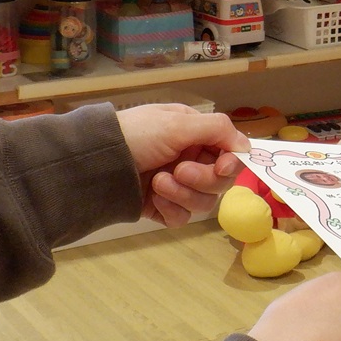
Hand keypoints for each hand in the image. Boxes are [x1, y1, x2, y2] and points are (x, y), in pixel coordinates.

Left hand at [116, 104, 249, 226]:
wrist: (94, 164)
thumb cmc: (136, 135)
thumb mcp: (176, 123)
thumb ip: (217, 129)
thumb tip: (246, 145)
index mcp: (195, 136)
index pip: (230, 154)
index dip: (231, 163)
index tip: (221, 166)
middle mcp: (190, 160)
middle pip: (220, 182)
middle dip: (201, 178)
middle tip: (178, 170)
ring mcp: (176, 187)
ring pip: (203, 202)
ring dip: (182, 193)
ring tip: (157, 183)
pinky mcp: (162, 208)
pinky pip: (182, 217)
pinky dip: (170, 209)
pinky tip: (153, 198)